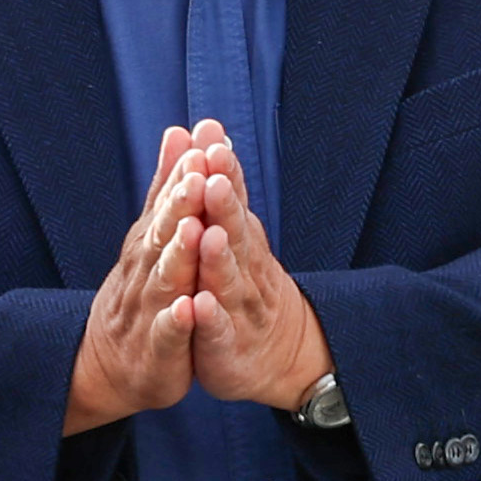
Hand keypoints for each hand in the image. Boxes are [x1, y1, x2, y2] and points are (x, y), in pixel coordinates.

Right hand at [62, 125, 229, 433]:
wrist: (107, 364)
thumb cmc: (140, 291)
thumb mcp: (153, 236)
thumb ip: (167, 188)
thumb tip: (179, 131)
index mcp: (150, 242)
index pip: (168, 203)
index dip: (184, 175)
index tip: (202, 144)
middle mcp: (145, 270)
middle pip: (163, 234)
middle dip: (180, 205)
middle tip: (197, 176)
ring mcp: (148, 310)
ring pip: (164, 279)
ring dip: (178, 254)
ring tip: (194, 229)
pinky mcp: (156, 350)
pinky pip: (166, 334)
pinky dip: (176, 322)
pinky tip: (188, 310)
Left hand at [168, 131, 335, 410]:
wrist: (280, 352)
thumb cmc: (248, 283)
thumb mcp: (236, 231)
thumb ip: (223, 184)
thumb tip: (209, 129)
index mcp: (241, 238)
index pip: (233, 199)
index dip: (224, 172)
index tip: (212, 140)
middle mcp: (246, 267)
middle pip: (235, 232)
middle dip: (225, 205)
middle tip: (215, 176)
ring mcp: (239, 306)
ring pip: (228, 279)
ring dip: (219, 257)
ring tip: (209, 235)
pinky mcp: (227, 343)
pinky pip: (218, 330)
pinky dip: (210, 318)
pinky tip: (199, 306)